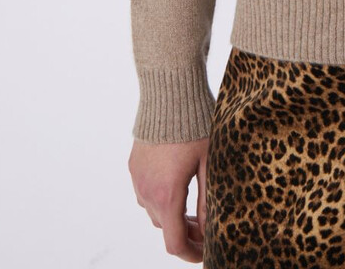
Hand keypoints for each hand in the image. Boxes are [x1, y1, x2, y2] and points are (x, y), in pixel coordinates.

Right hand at [128, 137, 208, 262]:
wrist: (169, 93)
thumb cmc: (195, 125)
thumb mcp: (210, 163)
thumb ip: (208, 201)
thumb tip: (209, 230)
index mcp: (167, 195)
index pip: (174, 242)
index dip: (191, 254)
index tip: (205, 253)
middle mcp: (147, 191)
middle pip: (165, 227)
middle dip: (186, 233)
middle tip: (207, 228)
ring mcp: (138, 179)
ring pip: (155, 211)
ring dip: (173, 216)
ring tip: (194, 209)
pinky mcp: (134, 166)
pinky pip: (147, 192)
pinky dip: (162, 199)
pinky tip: (179, 187)